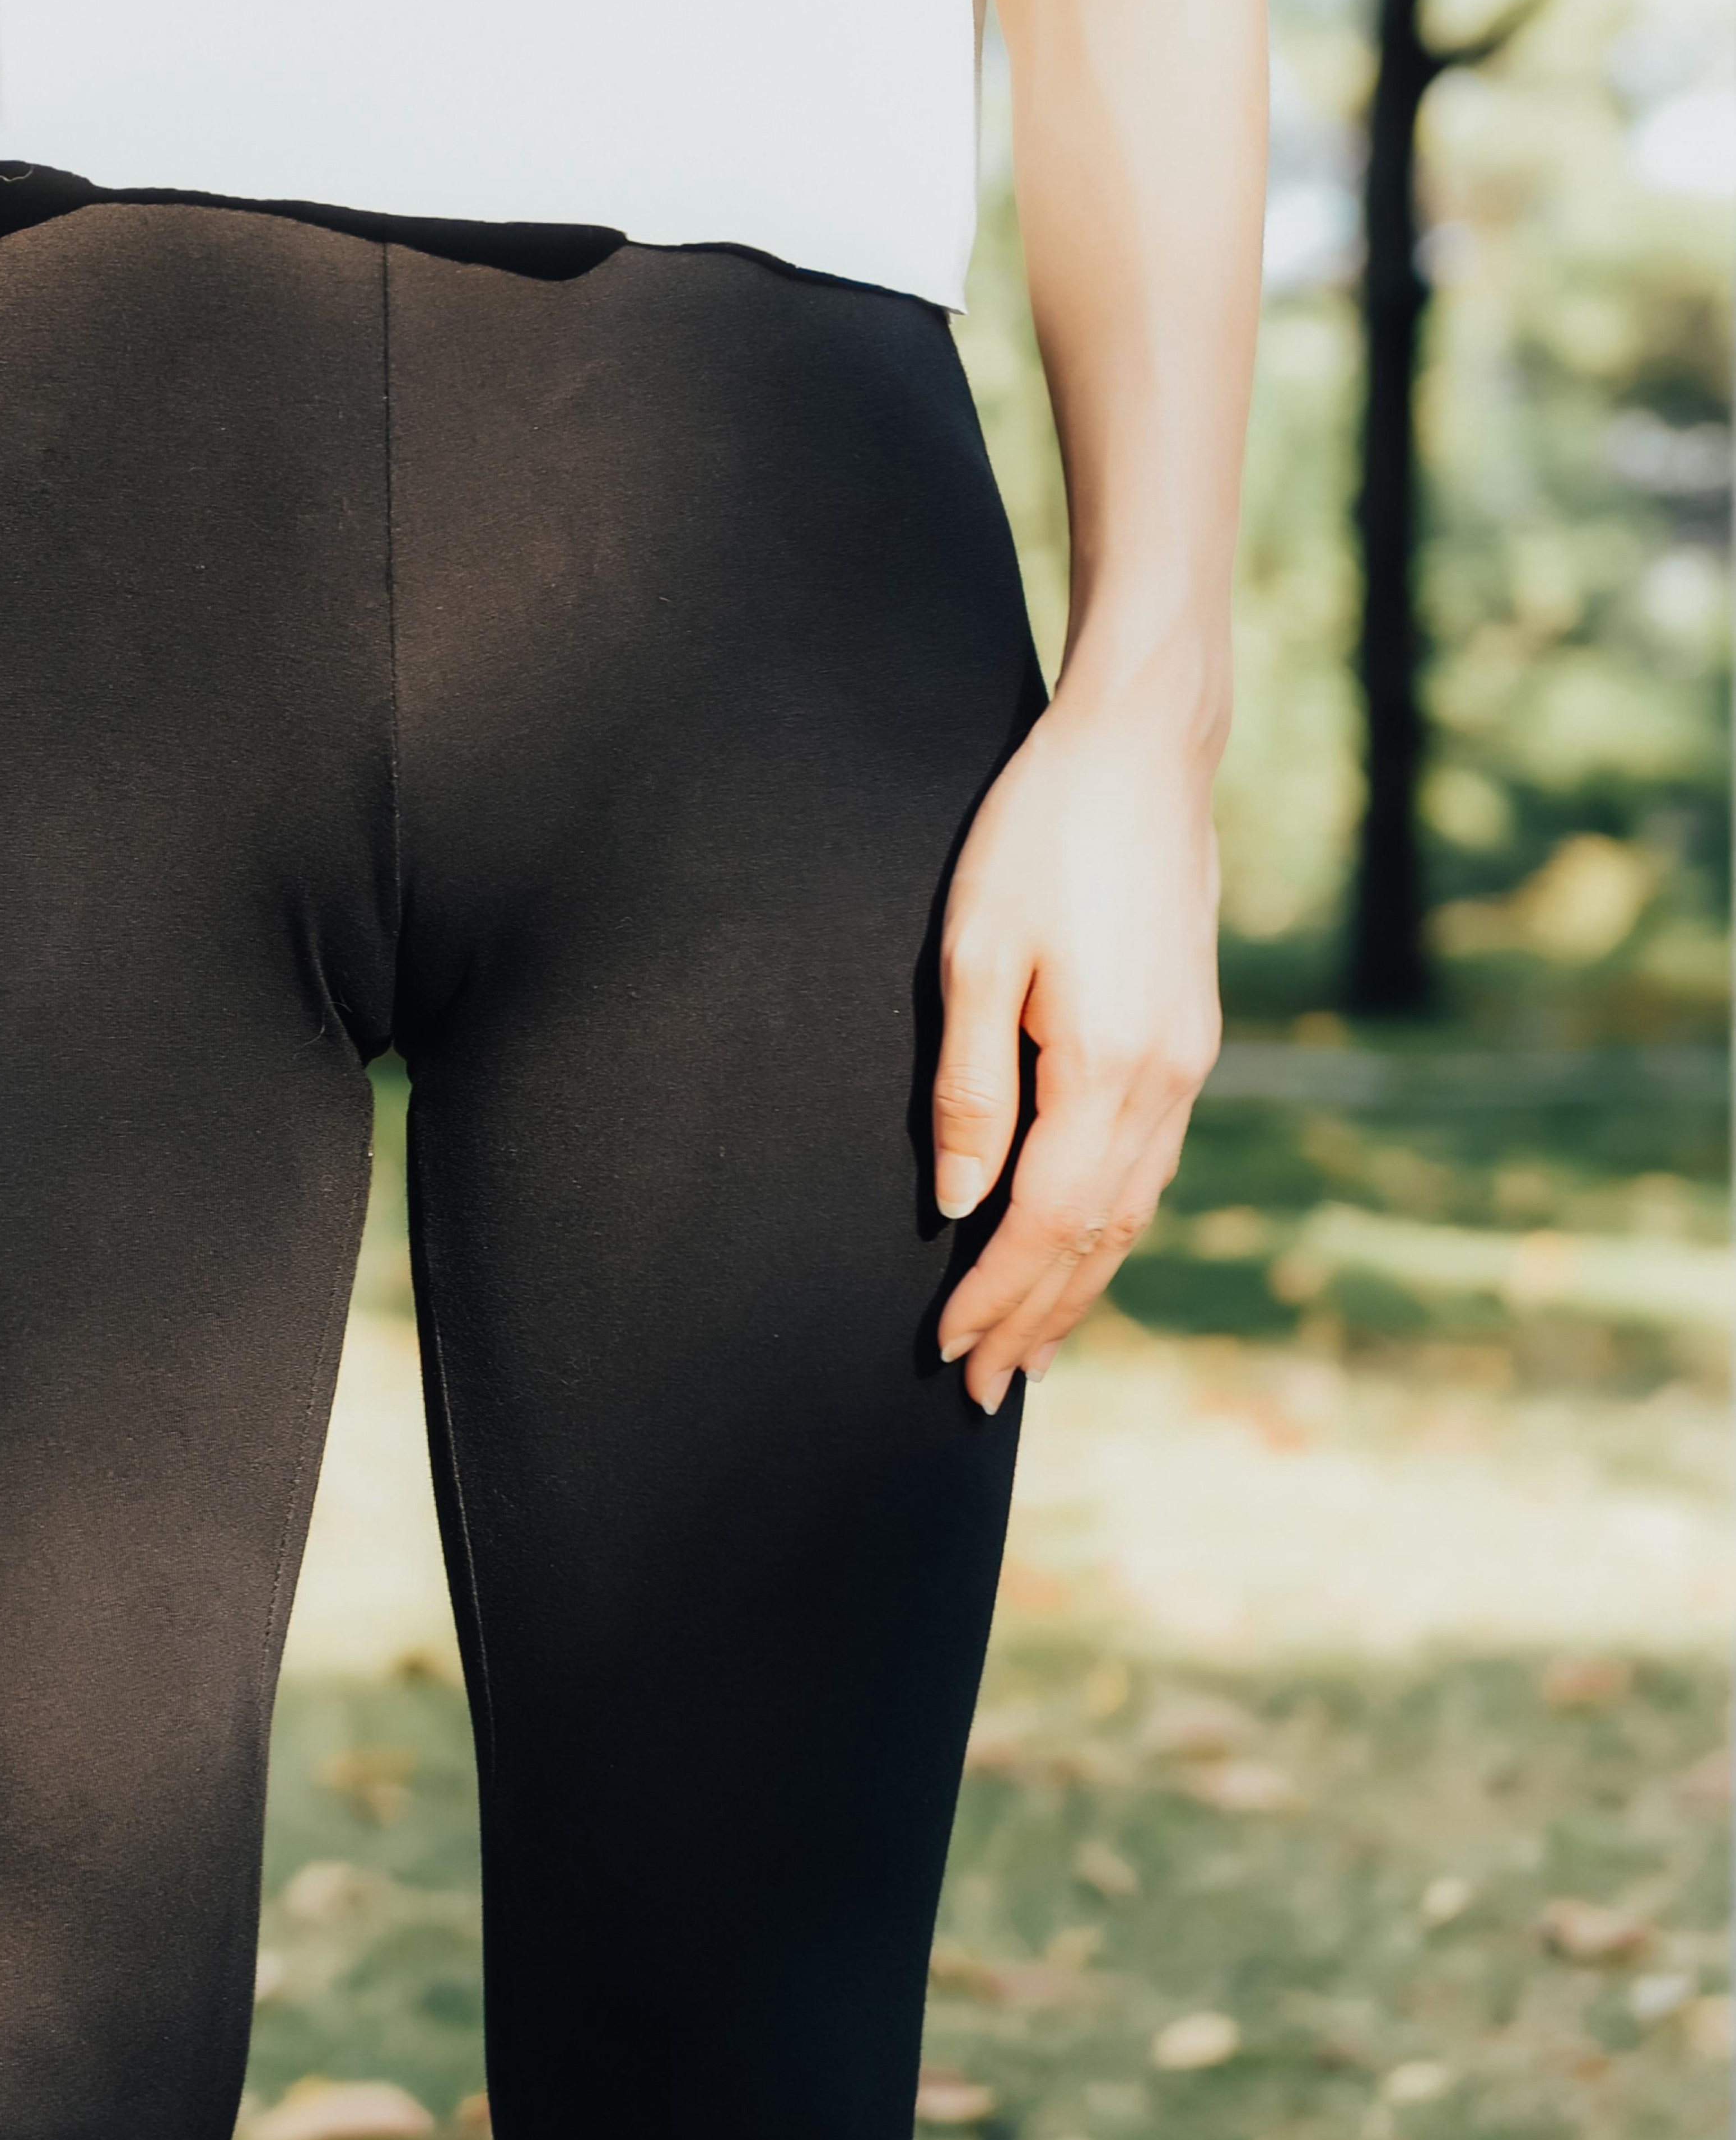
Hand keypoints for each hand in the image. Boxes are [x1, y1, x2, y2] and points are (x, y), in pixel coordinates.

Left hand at [930, 695, 1221, 1413]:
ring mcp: (1189, 1060)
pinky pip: (1153, 1164)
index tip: (947, 1349)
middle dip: (1040, 1319)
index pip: (1042, 1219)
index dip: (995, 1293)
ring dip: (1082, 1285)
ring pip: (1134, 1209)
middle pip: (1096, 1236)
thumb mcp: (977, 951)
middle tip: (987, 1390)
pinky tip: (1087, 1247)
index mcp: (1105, 1065)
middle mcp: (1164, 1079)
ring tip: (1035, 1348)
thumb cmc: (1039, 833)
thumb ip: (970, 1085)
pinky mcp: (1192, 1036)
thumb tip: (963, 1203)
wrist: (1143, 749)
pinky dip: (1115, 1224)